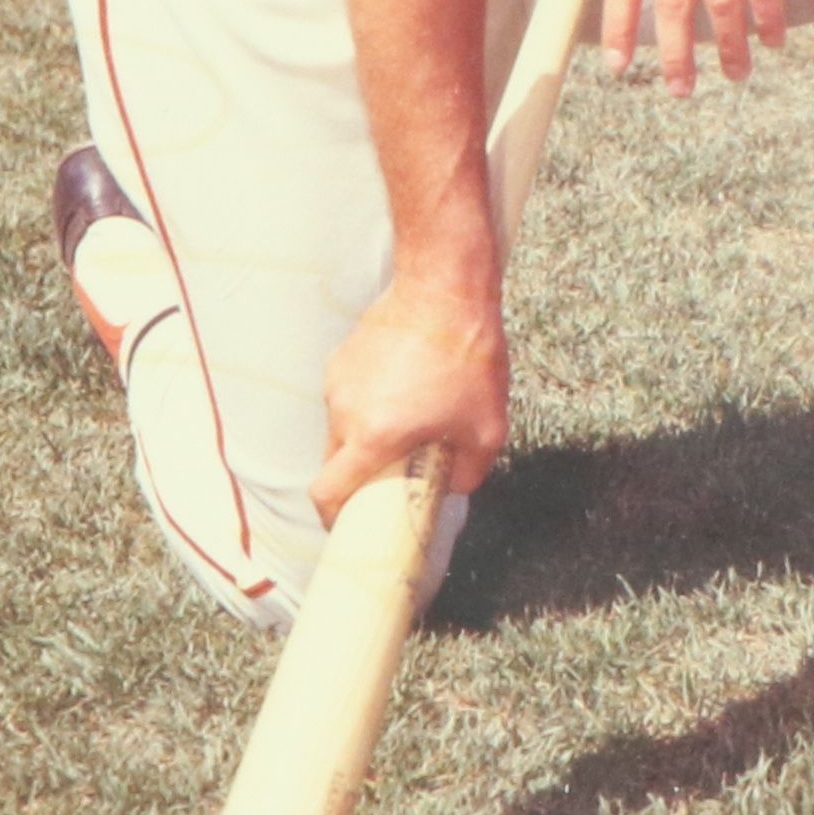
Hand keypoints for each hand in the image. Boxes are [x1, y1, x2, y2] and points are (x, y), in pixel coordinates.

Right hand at [310, 269, 508, 523]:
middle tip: (390, 478)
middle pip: (334, 462)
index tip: (345, 526)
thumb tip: (455, 488)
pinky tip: (405, 388)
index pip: (327, 492)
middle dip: (357, 478)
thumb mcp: (486, 428)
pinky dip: (369, 405)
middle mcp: (344, 410)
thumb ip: (469, 472)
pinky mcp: (342, 357)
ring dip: (367, 436)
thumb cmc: (468, 359)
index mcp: (372, 436)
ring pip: (342, 427)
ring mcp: (338, 381)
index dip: (331, 517)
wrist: (446, 288)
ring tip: (409, 422)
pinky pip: (349, 396)